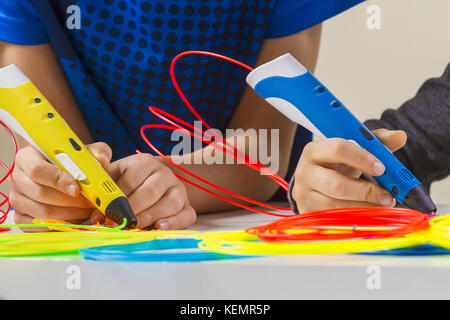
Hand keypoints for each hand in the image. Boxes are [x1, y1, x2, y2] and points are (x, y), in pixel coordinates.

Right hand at [9, 142, 111, 231]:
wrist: (61, 174)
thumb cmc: (71, 162)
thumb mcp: (85, 154)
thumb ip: (96, 153)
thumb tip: (102, 161)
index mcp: (27, 157)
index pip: (37, 170)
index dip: (58, 180)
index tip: (77, 189)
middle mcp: (18, 178)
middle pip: (41, 194)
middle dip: (70, 201)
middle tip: (90, 202)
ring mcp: (17, 200)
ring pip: (43, 213)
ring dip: (70, 214)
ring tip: (87, 210)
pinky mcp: (21, 217)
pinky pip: (42, 226)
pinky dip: (63, 225)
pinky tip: (77, 218)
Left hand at [90, 153, 195, 229]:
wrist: (153, 182)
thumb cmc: (127, 184)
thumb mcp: (113, 179)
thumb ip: (103, 191)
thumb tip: (94, 212)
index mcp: (144, 162)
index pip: (131, 178)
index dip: (117, 197)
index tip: (104, 212)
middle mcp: (164, 173)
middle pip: (151, 191)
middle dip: (133, 209)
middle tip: (118, 222)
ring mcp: (178, 189)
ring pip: (171, 202)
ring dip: (151, 216)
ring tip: (136, 226)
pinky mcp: (187, 205)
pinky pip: (186, 215)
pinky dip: (174, 223)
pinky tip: (159, 227)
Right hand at [292, 129, 406, 212]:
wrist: (312, 184)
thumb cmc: (335, 164)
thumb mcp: (351, 151)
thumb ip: (375, 142)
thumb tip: (399, 136)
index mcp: (315, 150)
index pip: (338, 149)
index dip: (362, 158)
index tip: (381, 168)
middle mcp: (304, 172)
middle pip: (337, 184)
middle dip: (366, 191)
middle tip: (387, 196)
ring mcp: (303, 195)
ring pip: (336, 206)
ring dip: (364, 207)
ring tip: (381, 205)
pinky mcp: (307, 212)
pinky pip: (334, 219)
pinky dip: (355, 217)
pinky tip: (367, 213)